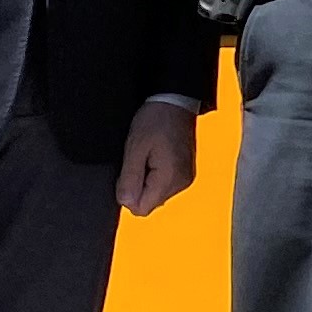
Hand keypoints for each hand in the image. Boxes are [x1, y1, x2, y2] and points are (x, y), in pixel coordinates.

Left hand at [117, 103, 198, 218]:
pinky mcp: (186, 174)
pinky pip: (164, 186)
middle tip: (140, 159)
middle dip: (138, 187)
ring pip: (156, 196)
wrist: (176, 102)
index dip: (129, 193)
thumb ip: (129, 178)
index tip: (130, 170)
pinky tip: (156, 156)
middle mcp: (182, 183)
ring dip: (147, 181)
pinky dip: (156, 176)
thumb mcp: (135, 148)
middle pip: (150, 204)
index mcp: (169, 178)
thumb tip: (125, 203)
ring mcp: (186, 179)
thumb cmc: (155, 120)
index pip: (142, 209)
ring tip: (149, 155)